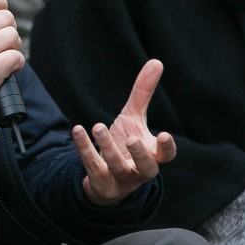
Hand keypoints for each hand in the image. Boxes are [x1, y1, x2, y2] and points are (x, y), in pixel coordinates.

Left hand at [72, 59, 175, 205]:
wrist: (106, 177)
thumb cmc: (125, 145)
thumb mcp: (133, 118)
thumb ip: (144, 93)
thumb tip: (156, 62)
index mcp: (152, 155)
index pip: (165, 155)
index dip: (166, 148)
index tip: (164, 135)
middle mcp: (140, 170)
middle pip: (147, 168)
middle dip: (140, 154)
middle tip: (131, 139)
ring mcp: (120, 178)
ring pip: (117, 166)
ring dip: (107, 147)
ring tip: (98, 126)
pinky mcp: (101, 182)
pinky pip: (92, 165)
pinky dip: (84, 148)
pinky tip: (78, 129)